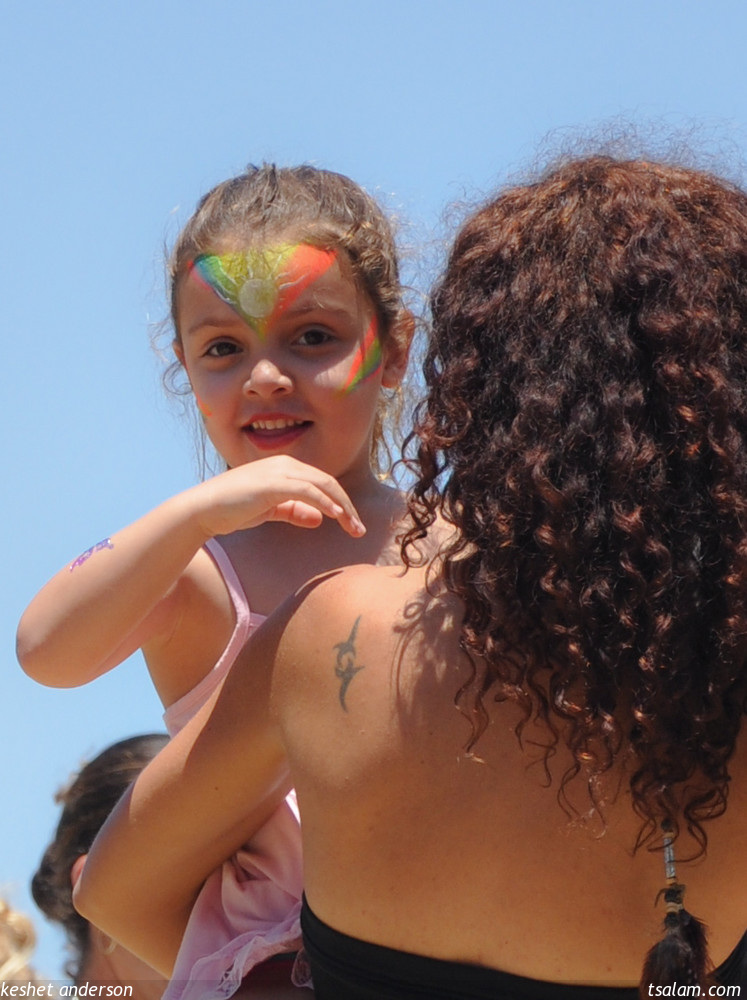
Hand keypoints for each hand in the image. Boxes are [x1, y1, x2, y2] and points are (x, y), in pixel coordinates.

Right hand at [193, 456, 366, 538]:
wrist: (204, 509)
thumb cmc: (233, 509)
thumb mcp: (270, 510)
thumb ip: (294, 511)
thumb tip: (319, 518)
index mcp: (285, 467)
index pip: (322, 482)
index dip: (341, 502)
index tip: (352, 523)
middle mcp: (285, 464)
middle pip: (328, 482)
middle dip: (347, 506)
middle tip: (359, 528)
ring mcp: (278, 472)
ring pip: (322, 485)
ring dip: (342, 507)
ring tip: (354, 527)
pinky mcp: (272, 483)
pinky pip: (307, 491)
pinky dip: (325, 503)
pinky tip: (336, 517)